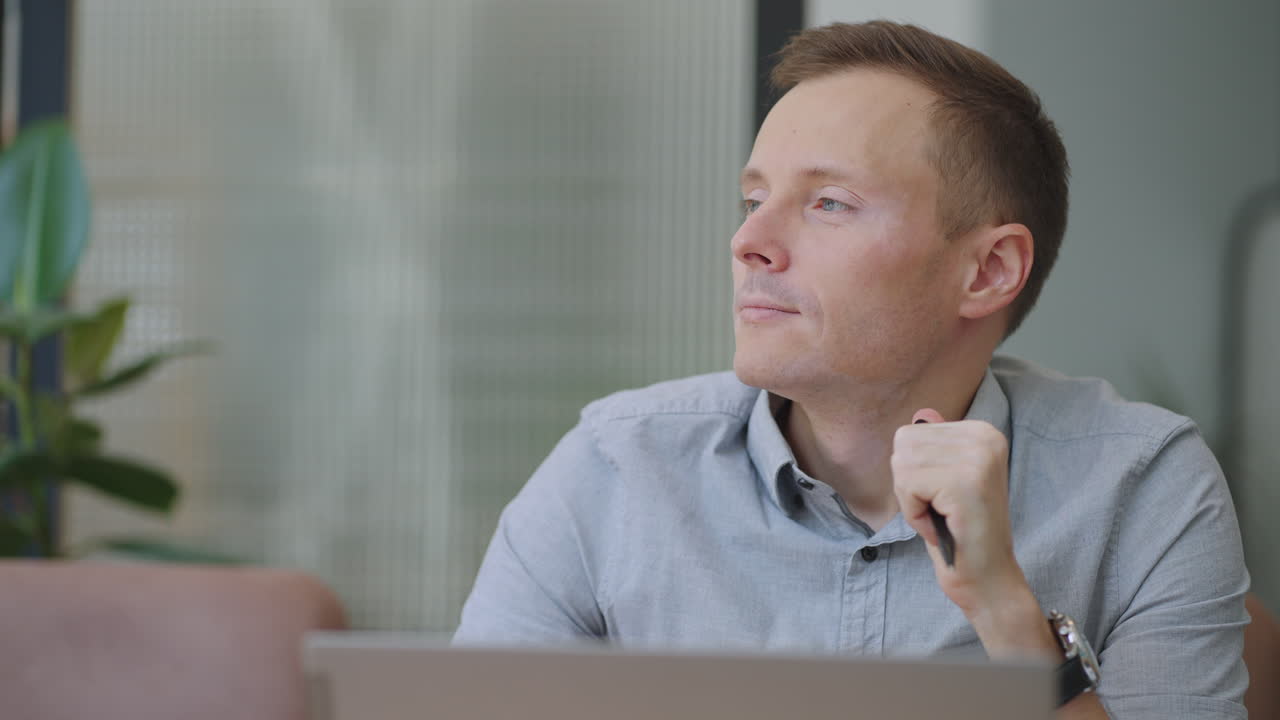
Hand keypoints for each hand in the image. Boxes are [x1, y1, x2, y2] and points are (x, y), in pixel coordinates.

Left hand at [891, 409, 1054, 659]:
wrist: (986, 576)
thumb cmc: (959, 531)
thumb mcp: (944, 479)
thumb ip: (936, 445)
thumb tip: (923, 411)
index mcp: (982, 431)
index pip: (911, 432)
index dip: (913, 472)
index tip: (942, 496)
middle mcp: (985, 436)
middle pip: (903, 444)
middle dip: (908, 484)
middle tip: (940, 509)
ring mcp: (978, 456)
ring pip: (902, 464)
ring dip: (911, 499)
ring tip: (941, 516)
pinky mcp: (966, 481)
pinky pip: (908, 485)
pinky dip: (914, 512)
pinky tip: (941, 525)